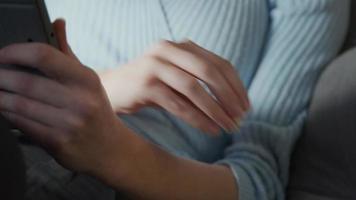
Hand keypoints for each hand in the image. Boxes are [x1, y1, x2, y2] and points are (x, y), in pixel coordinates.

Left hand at [0, 20, 123, 173]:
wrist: (109, 148)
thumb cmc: (96, 110)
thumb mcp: (87, 80)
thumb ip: (67, 53)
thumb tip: (57, 23)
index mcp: (86, 79)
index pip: (44, 56)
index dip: (16, 52)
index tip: (2, 55)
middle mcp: (80, 101)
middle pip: (25, 82)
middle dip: (0, 77)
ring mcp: (69, 123)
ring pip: (18, 105)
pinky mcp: (58, 143)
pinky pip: (22, 124)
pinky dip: (8, 115)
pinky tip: (5, 109)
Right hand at [101, 40, 249, 133]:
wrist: (113, 89)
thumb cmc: (150, 84)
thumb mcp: (177, 75)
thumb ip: (199, 79)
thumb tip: (233, 100)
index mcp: (181, 46)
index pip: (219, 63)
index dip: (237, 85)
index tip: (246, 106)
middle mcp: (169, 50)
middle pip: (210, 72)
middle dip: (229, 97)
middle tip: (241, 117)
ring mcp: (155, 66)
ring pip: (194, 89)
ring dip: (216, 111)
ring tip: (229, 127)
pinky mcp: (146, 85)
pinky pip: (179, 104)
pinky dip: (198, 119)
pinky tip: (211, 130)